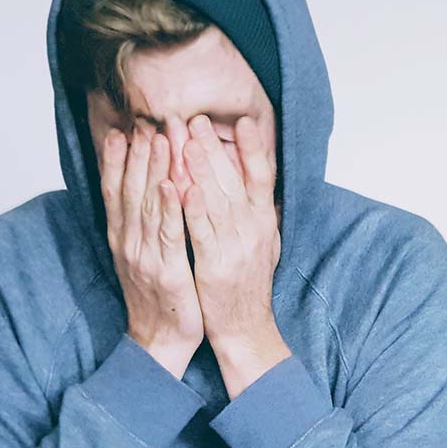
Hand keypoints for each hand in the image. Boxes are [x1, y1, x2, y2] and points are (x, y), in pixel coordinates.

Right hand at [100, 127, 203, 378]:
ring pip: (147, 205)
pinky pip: (168, 234)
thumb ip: (140, 224)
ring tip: (159, 139)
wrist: (160, 340)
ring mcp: (145, 256)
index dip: (117, 160)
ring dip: (153, 170)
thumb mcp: (141, 256)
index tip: (121, 129)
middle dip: (137, 154)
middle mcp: (128, 242)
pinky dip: (168, 208)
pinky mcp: (167, 270)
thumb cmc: (157, 296)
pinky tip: (172, 184)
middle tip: (145, 121)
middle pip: (130, 190)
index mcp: (122, 238)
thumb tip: (141, 191)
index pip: (115, 191)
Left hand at [181, 114, 289, 397]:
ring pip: (217, 200)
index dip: (254, 148)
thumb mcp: (263, 243)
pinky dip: (193, 208)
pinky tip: (182, 186)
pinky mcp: (216, 265)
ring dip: (201, 169)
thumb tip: (255, 181)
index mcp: (264, 221)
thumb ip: (257, 212)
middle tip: (195, 119)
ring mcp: (236, 246)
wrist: (245, 328)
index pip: (262, 176)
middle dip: (214, 148)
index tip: (243, 121)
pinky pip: (202, 231)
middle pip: (234, 180)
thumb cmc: (248, 284)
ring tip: (185, 140)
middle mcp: (254, 230)